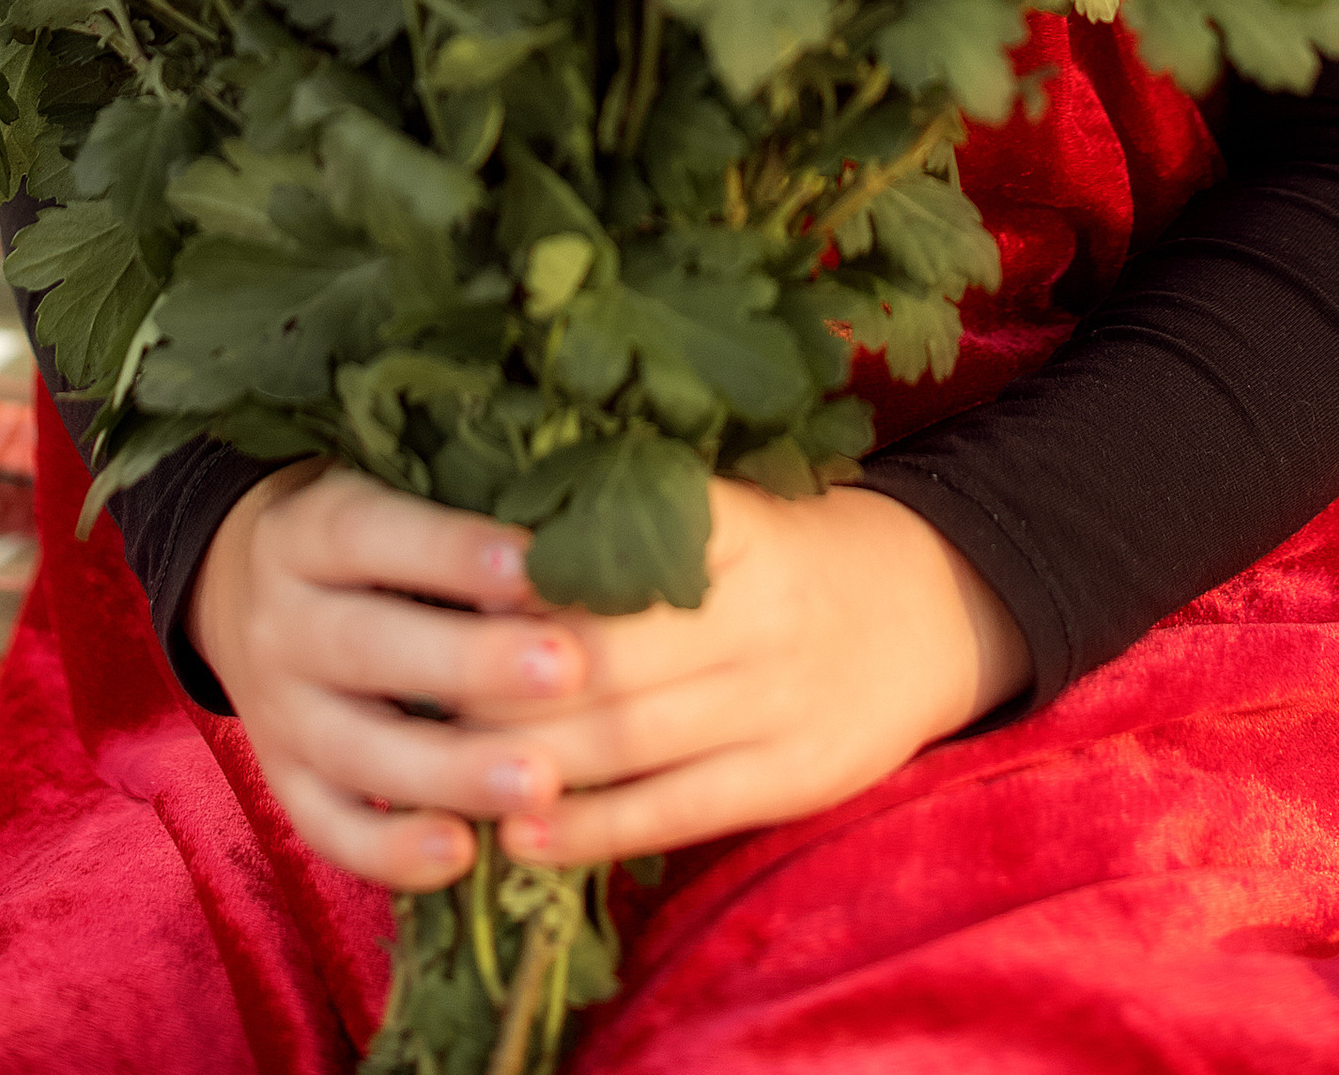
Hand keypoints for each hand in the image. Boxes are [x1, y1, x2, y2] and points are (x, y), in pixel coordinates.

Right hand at [184, 463, 594, 892]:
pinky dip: (392, 851)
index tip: (534, 564)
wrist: (235, 586)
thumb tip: (568, 542)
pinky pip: (328, 828)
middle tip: (566, 671)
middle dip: (471, 663)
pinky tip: (464, 855)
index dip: (450, 551)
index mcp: (305, 533)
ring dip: (451, 772)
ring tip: (540, 783)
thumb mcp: (384, 494)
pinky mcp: (281, 782)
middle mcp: (280, 624)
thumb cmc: (361, 536)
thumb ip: (455, 513)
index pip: (370, 536)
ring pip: (356, 749)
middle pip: (368, 648)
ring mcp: (274, 713)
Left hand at [466, 478, 1028, 870]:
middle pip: (607, 652)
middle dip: (500, 677)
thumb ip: (634, 506)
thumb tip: (490, 512)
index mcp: (738, 525)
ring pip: (630, 739)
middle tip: (411, 682)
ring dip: (525, 757)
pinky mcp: (791, 776)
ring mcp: (780, 699)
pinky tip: (518, 833)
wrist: (927, 609)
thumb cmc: (786, 552)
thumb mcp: (731, 505)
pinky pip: (673, 811)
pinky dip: (590, 828)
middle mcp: (762, 609)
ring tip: (440, 762)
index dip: (524, 571)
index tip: (442, 582)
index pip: (616, 546)